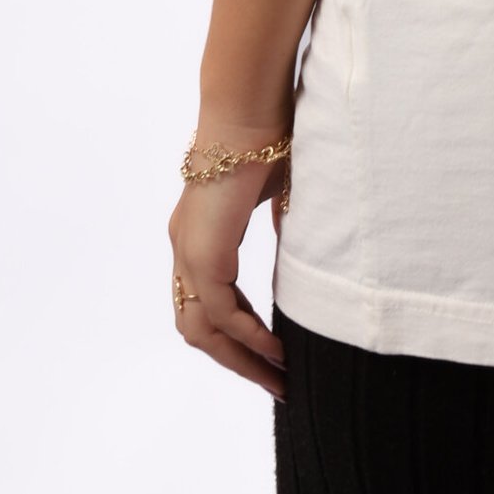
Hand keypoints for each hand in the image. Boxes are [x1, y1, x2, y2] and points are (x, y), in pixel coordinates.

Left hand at [167, 119, 289, 400]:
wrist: (251, 109)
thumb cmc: (271, 136)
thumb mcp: (282, 193)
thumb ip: (284, 227)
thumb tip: (308, 254)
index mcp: (199, 234)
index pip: (207, 304)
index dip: (236, 337)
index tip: (271, 359)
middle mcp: (185, 248)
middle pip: (198, 329)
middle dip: (238, 363)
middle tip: (276, 384)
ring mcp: (188, 251)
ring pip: (202, 331)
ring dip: (240, 360)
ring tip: (278, 379)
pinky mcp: (203, 251)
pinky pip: (219, 313)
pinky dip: (247, 336)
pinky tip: (276, 349)